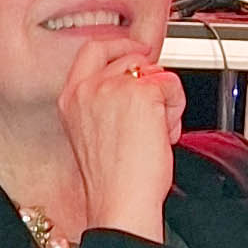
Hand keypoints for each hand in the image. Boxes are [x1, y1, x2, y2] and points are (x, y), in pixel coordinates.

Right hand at [57, 36, 182, 241]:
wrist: (120, 201)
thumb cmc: (112, 180)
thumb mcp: (93, 132)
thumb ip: (104, 102)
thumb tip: (133, 84)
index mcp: (71, 98)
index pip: (92, 50)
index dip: (119, 46)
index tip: (137, 51)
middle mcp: (88, 88)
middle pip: (129, 56)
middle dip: (150, 78)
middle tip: (159, 100)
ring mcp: (114, 87)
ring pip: (154, 71)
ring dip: (164, 98)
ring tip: (157, 130)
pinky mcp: (141, 93)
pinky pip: (171, 84)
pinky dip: (176, 107)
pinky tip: (164, 133)